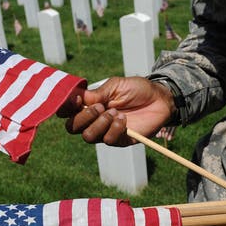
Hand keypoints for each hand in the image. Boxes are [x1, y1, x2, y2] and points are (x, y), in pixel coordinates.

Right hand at [58, 76, 174, 146]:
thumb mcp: (115, 85)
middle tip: (101, 107)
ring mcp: (105, 132)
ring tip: (115, 112)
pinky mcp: (118, 140)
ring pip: (88, 137)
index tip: (77, 100)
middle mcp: (93, 120)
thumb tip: (78, 98)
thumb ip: (97, 94)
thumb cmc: (137, 89)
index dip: (65, 108)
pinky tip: (124, 120)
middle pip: (72, 128)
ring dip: (100, 123)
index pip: (67, 112)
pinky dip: (115, 128)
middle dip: (83, 117)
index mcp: (89, 105)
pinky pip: (107, 140)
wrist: (159, 99)